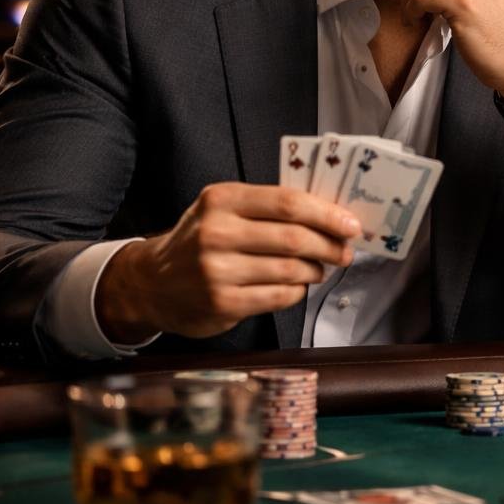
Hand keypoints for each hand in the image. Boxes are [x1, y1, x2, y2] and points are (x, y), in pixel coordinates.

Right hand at [97, 184, 360, 340]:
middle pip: (294, 238)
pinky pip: (279, 296)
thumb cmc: (202, 240)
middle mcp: (216, 233)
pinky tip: (297, 286)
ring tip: (320, 268)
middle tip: (344, 251)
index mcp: (222, 200)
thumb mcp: (225, 210)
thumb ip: (269, 208)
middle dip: (330, 245)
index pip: (288, 203)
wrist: (153, 283)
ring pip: (290, 270)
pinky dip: (297, 291)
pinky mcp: (222, 303)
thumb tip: (331, 215)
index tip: (351, 224)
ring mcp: (216, 270)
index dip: (327, 214)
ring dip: (315, 270)